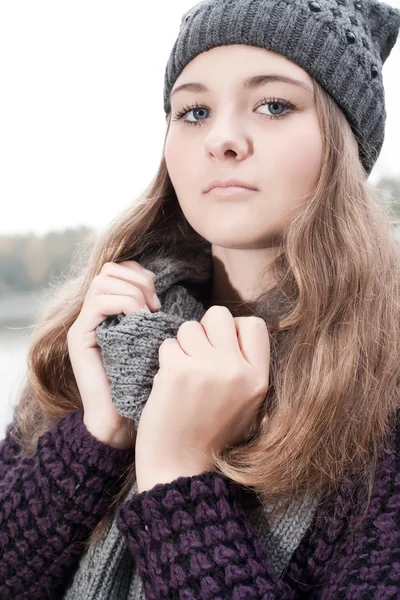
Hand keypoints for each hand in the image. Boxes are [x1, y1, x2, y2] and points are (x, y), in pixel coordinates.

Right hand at [67, 260, 160, 448]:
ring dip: (133, 292)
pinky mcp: (79, 336)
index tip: (159, 299)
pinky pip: (99, 302)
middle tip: (156, 305)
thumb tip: (170, 294)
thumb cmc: (143, 383)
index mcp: (110, 311)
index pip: (119, 269)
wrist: (119, 418)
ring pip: (103, 281)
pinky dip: (123, 304)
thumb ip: (155, 316)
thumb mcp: (154, 341)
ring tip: (149, 314)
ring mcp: (84, 323)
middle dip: (138, 280)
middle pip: (109, 269)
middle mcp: (93, 314)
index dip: (142, 274)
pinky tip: (139, 320)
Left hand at [135, 305, 269, 490]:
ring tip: (183, 374)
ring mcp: (208, 369)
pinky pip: (168, 344)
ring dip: (182, 346)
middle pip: (219, 315)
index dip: (234, 329)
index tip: (222, 348)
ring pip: (189, 327)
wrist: (180, 469)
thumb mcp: (247, 405)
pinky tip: (169, 384)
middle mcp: (237, 371)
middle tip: (198, 356)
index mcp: (258, 379)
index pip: (254, 324)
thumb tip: (231, 330)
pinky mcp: (178, 371)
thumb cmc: (210, 437)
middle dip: (204, 330)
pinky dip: (165, 360)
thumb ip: (244, 368)